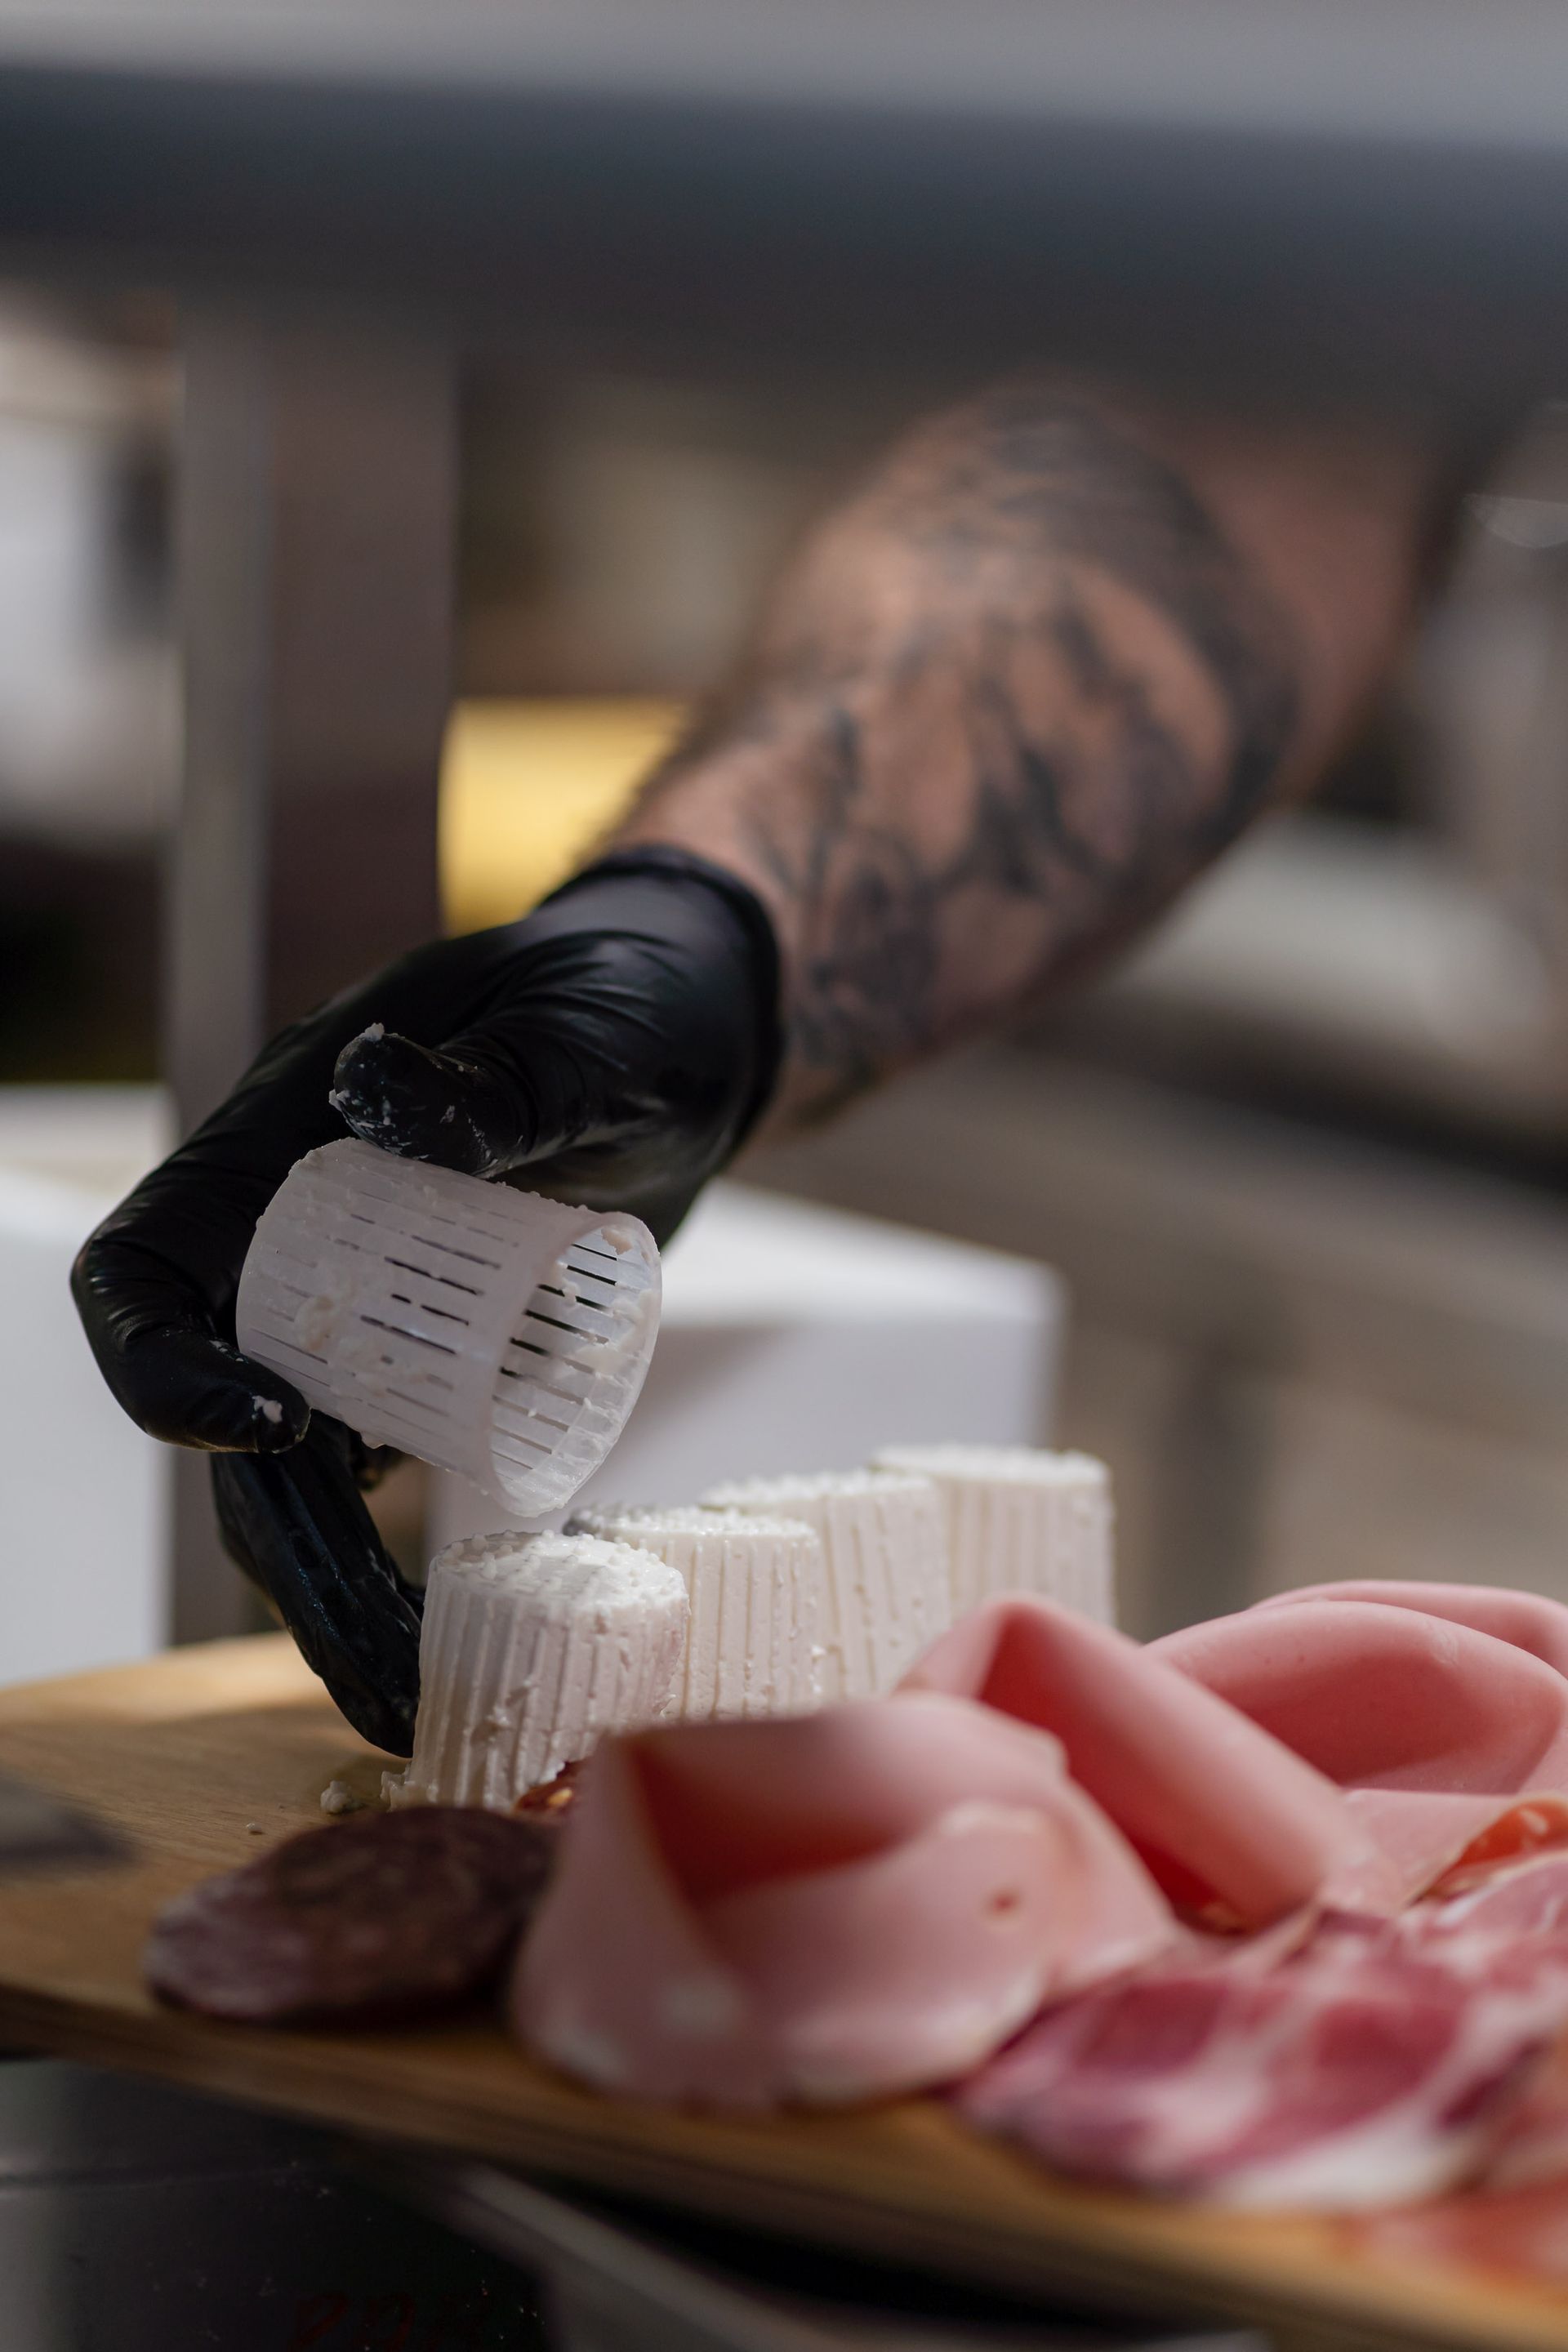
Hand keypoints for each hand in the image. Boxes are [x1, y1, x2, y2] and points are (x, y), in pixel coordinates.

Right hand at [72, 850, 780, 1752]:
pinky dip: (414, 1563)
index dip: (167, 1362)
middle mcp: (304, 1243)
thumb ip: (500, 1073)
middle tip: (372, 1666)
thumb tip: (381, 1091)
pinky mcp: (449, 1359)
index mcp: (286, 1145)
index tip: (271, 1427)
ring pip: (311, 1471)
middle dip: (285, 1548)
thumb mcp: (582, 1032)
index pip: (153, 1269)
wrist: (700, 1032)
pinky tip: (455, 1652)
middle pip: (234, 1412)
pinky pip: (400, 1468)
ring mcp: (374, 1310)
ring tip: (408, 1706)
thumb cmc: (627, 1002)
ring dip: (343, 1590)